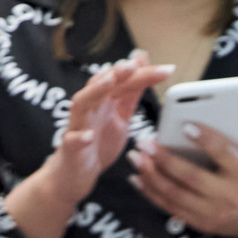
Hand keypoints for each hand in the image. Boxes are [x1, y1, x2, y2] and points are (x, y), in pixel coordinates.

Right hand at [4, 54, 175, 237]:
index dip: (144, 73)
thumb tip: (143, 63)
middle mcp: (90, 107)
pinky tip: (89, 137)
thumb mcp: (121, 115)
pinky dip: (80, 138)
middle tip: (133, 65)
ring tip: (109, 82)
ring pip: (82, 103)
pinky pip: (72, 140)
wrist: (76, 174)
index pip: (124, 80)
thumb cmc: (98, 142)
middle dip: (117, 73)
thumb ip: (131, 92)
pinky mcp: (70, 148)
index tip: (167, 70)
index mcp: (104, 99)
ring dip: (95, 91)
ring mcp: (79, 126)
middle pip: (102, 84)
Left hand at [129, 114, 237, 237]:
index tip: (185, 124)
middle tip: (144, 143)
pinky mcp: (200, 223)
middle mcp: (226, 195)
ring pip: (175, 194)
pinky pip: (170, 208)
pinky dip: (151, 193)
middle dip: (164, 159)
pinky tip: (137, 179)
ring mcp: (211, 213)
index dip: (204, 138)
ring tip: (135, 157)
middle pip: (190, 177)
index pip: (222, 153)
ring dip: (151, 176)